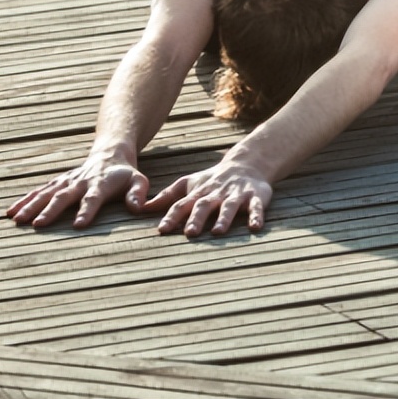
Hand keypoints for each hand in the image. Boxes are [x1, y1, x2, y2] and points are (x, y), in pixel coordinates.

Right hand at [7, 155, 148, 228]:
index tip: (79, 225)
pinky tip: (11, 212)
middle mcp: (79, 182)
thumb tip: (138, 207)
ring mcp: (66, 181)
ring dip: (31, 206)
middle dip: (50, 211)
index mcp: (100, 184)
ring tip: (17, 220)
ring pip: (46, 193)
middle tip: (38, 225)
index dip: (87, 211)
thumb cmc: (126, 174)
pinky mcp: (57, 182)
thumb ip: (137, 193)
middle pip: (63, 197)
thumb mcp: (138, 181)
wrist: (109, 153)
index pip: (93, 199)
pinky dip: (24, 200)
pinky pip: (39, 191)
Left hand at [145, 160, 271, 237]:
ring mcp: (236, 195)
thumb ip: (167, 197)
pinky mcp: (255, 198)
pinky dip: (256, 216)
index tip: (162, 229)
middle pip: (204, 205)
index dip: (172, 216)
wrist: (246, 165)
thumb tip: (140, 208)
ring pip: (229, 207)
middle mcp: (216, 194)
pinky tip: (255, 227)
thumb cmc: (212, 180)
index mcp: (199, 193)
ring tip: (218, 231)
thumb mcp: (188, 184)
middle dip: (197, 218)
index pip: (182, 204)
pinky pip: (256, 207)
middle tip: (190, 233)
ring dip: (224, 218)